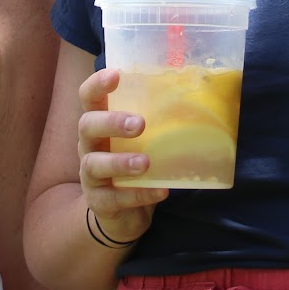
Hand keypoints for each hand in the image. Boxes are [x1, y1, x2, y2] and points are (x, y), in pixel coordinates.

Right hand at [77, 66, 165, 244]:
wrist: (123, 214)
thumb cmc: (136, 164)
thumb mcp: (144, 140)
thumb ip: (159, 119)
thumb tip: (200, 89)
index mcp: (100, 124)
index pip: (89, 97)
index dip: (97, 84)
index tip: (116, 75)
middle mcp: (89, 146)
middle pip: (87, 126)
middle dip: (111, 122)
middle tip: (140, 124)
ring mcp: (90, 175)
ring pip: (94, 164)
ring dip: (120, 162)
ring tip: (146, 163)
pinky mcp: (99, 202)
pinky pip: (114, 198)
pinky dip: (138, 194)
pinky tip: (160, 191)